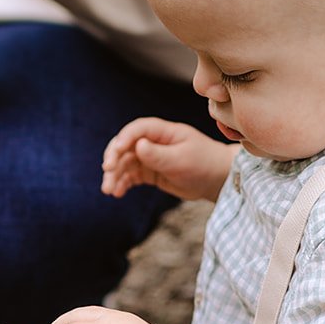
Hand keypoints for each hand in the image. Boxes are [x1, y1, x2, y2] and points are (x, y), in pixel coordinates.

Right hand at [101, 117, 233, 201]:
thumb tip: (138, 146)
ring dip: (115, 175)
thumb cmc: (204, 164)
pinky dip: (122, 183)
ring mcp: (150, 157)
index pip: (138, 130)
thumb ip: (159, 154)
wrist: (217, 179)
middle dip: (114, 158)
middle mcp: (154, 141)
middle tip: (107, 172)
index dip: (124, 139)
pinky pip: (131, 175)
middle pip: (126, 146)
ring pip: (125, 163)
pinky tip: (117, 193)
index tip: (115, 153)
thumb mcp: (182, 160)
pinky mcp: (150, 171)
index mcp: (164, 132)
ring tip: (109, 190)